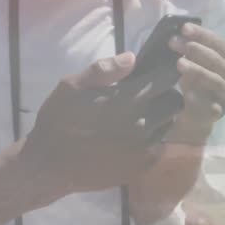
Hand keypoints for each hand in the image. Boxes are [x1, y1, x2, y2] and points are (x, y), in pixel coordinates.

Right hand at [21, 53, 183, 194]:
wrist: (50, 166)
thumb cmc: (58, 121)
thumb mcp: (72, 86)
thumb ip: (104, 70)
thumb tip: (132, 57)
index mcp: (127, 99)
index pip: (165, 79)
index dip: (167, 71)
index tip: (163, 70)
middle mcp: (142, 123)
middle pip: (174, 102)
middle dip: (167, 94)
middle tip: (151, 93)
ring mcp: (144, 147)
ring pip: (168, 124)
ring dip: (161, 117)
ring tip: (143, 115)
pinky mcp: (141, 166)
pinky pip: (159, 146)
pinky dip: (153, 138)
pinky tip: (135, 137)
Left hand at [167, 24, 224, 145]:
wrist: (191, 116)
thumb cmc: (191, 83)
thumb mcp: (191, 64)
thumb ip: (188, 50)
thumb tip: (174, 33)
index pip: (222, 45)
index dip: (205, 35)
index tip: (184, 28)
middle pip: (219, 61)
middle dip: (197, 49)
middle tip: (174, 42)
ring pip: (217, 81)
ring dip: (198, 70)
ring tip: (179, 63)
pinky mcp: (216, 114)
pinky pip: (210, 106)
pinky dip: (199, 98)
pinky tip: (186, 93)